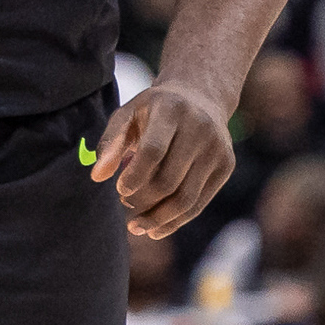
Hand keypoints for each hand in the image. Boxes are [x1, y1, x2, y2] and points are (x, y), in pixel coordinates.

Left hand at [88, 80, 233, 238]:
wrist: (201, 96)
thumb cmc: (155, 109)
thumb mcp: (128, 114)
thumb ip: (110, 142)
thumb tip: (97, 177)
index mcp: (172, 109)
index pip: (153, 151)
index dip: (135, 176)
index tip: (120, 190)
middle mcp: (200, 127)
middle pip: (169, 180)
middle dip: (144, 200)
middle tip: (125, 206)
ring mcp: (217, 148)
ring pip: (186, 198)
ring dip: (158, 219)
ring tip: (136, 226)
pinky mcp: (227, 165)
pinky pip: (199, 202)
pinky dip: (176, 221)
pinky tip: (156, 228)